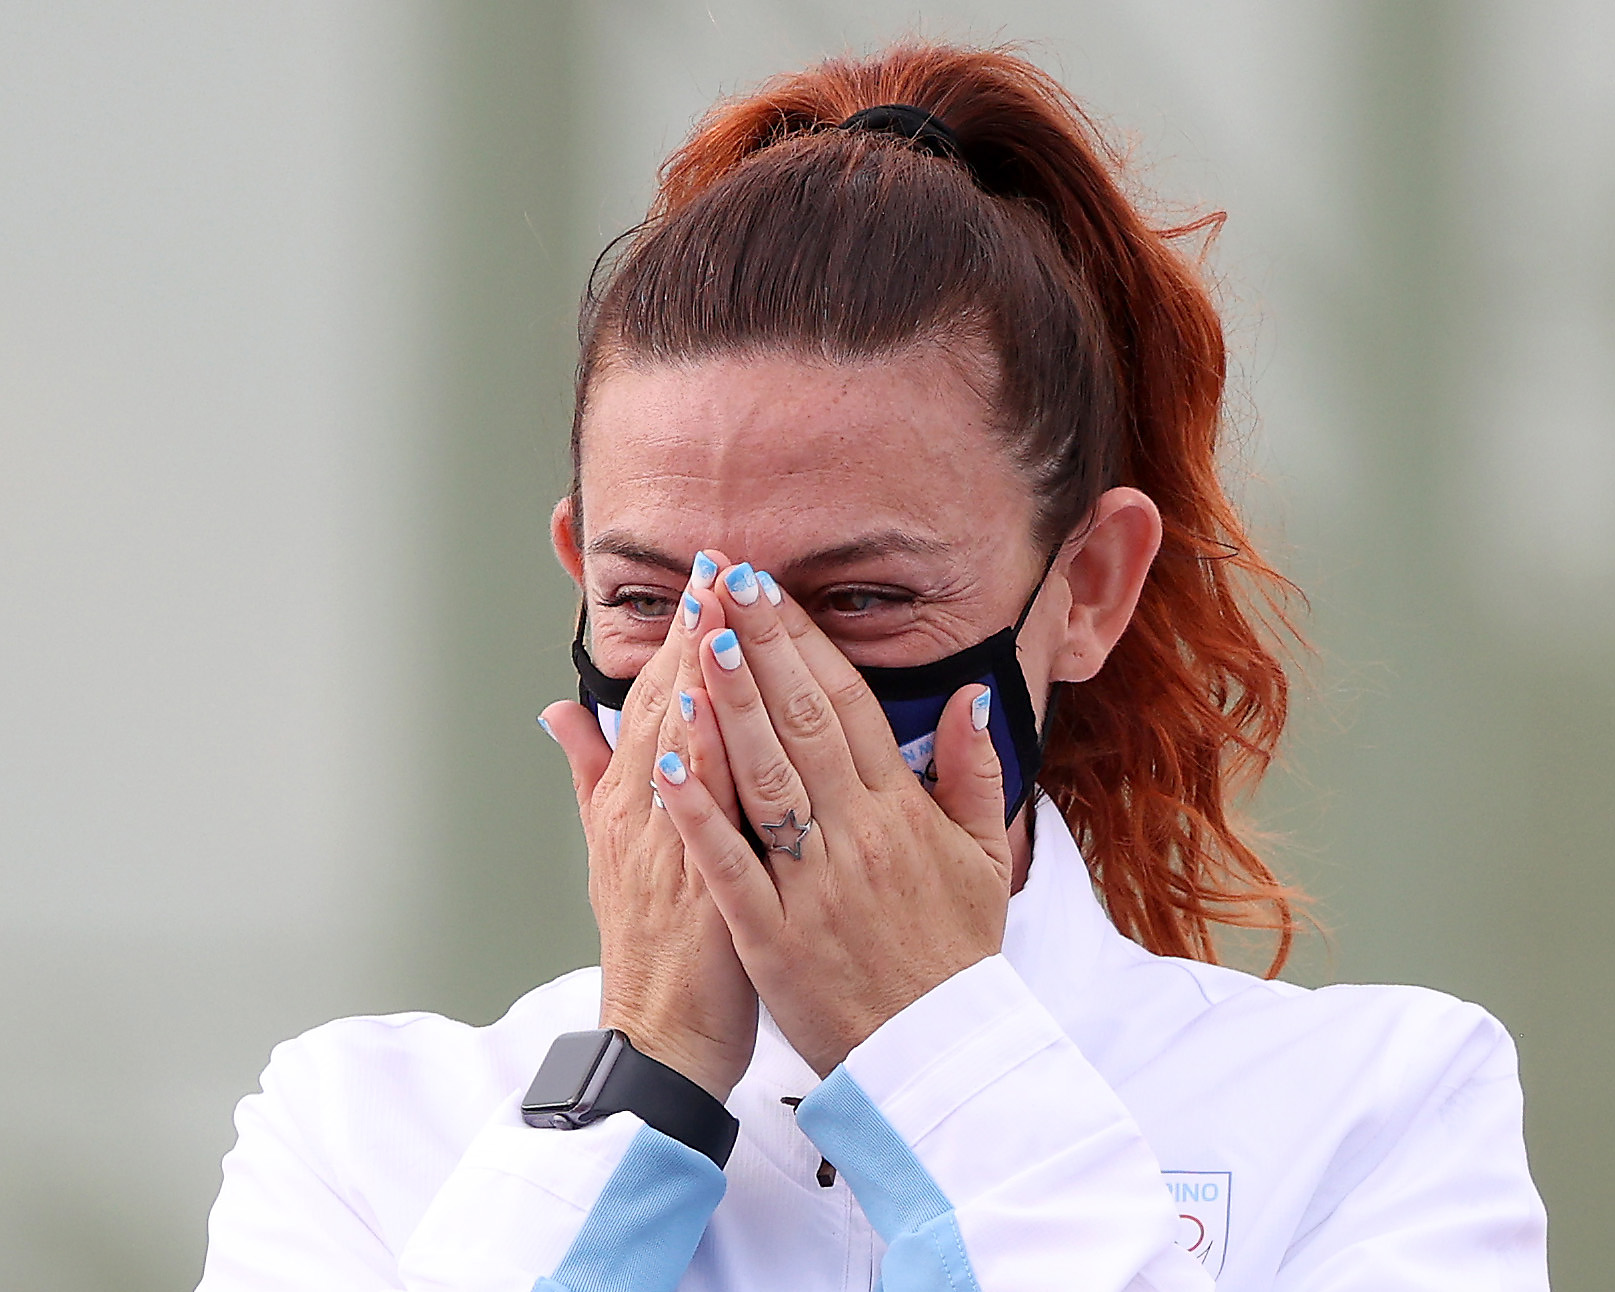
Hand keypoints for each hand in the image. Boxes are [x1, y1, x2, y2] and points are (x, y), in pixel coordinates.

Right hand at [543, 552, 756, 1100]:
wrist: (658, 1035)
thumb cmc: (651, 944)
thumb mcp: (607, 851)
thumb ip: (588, 775)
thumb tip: (558, 711)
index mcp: (627, 798)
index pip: (656, 696)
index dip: (681, 633)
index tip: (709, 574)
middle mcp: (640, 810)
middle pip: (667, 703)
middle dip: (694, 629)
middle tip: (720, 561)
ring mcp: (662, 843)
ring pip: (678, 742)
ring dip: (700, 671)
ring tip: (722, 605)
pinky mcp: (691, 882)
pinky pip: (696, 809)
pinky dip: (703, 756)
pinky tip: (720, 707)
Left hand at [650, 562, 1013, 1076]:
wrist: (937, 1056)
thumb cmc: (954, 954)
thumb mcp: (987, 860)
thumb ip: (978, 774)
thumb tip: (969, 697)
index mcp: (902, 812)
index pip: (846, 705)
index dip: (805, 642)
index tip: (768, 591)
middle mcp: (857, 835)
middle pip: (801, 723)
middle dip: (759, 646)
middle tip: (723, 582)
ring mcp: (812, 884)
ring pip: (765, 779)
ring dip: (730, 707)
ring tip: (696, 642)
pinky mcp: (772, 935)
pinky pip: (731, 864)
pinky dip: (698, 813)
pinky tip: (667, 762)